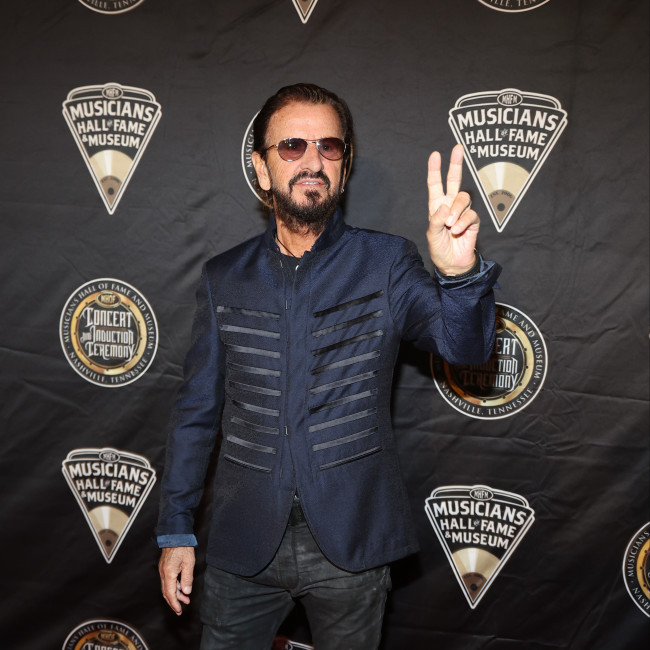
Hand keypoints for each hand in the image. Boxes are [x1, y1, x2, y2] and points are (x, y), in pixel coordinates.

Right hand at [159, 546, 194, 614]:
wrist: (176, 535)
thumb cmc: (183, 547)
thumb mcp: (189, 562)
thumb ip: (187, 578)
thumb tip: (186, 592)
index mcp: (169, 573)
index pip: (170, 593)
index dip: (174, 603)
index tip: (179, 610)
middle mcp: (163, 573)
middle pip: (166, 592)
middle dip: (173, 602)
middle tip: (180, 610)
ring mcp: (163, 570)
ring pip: (167, 587)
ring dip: (175, 594)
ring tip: (185, 599)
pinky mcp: (164, 567)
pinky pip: (168, 581)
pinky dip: (174, 587)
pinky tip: (181, 588)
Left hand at [426, 144, 479, 275]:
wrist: (452, 264)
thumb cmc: (439, 248)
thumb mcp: (432, 235)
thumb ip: (436, 220)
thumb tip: (445, 207)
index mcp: (437, 206)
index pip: (435, 184)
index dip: (435, 170)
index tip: (435, 155)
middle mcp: (450, 205)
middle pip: (454, 181)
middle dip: (455, 164)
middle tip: (457, 148)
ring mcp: (462, 212)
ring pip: (463, 198)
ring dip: (457, 210)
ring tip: (450, 225)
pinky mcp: (473, 221)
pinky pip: (471, 214)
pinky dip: (463, 222)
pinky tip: (457, 230)